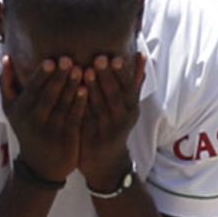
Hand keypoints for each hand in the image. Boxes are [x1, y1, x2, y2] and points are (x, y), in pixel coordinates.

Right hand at [0, 55, 84, 182]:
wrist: (40, 166)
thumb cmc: (27, 129)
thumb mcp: (11, 110)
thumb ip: (7, 84)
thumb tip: (6, 57)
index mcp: (20, 110)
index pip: (32, 89)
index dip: (41, 75)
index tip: (50, 60)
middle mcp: (34, 120)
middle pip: (48, 95)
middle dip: (58, 77)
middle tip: (68, 60)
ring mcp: (51, 130)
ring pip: (62, 105)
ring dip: (72, 87)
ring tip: (81, 70)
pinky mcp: (66, 138)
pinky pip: (74, 118)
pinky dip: (80, 104)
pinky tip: (87, 90)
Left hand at [78, 52, 145, 190]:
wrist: (105, 161)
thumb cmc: (114, 125)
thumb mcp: (127, 105)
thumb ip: (132, 82)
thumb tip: (141, 55)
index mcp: (132, 107)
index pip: (129, 88)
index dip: (124, 73)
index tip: (117, 57)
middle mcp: (123, 118)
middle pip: (116, 95)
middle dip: (108, 76)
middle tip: (101, 58)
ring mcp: (109, 129)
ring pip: (102, 106)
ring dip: (94, 88)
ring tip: (86, 70)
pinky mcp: (94, 137)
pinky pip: (87, 118)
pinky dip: (82, 104)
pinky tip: (76, 92)